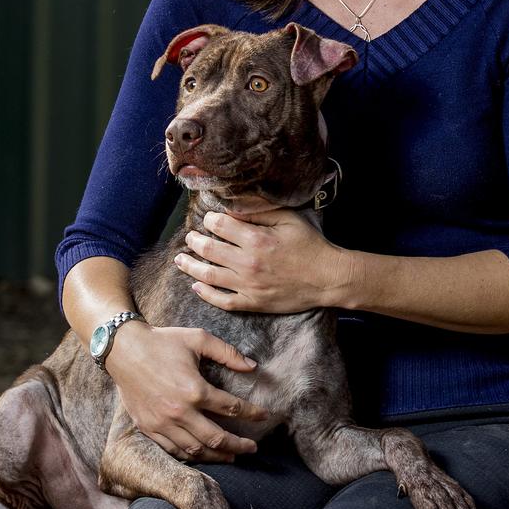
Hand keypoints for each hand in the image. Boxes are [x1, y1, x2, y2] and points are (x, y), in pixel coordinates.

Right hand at [106, 322, 268, 461]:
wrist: (123, 349)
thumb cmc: (163, 341)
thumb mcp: (198, 338)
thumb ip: (228, 353)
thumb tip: (253, 367)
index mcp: (195, 390)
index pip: (232, 408)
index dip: (252, 413)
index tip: (264, 416)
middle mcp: (179, 411)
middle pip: (217, 438)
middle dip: (239, 445)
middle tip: (253, 448)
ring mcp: (162, 423)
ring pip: (195, 449)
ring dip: (218, 455)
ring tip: (232, 455)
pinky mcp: (148, 428)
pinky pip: (173, 450)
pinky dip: (192, 455)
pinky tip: (203, 453)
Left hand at [175, 209, 347, 312]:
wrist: (327, 278)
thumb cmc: (310, 245)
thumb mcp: (288, 219)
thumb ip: (259, 211)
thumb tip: (233, 206)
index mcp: (256, 239)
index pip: (220, 225)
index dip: (209, 219)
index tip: (208, 218)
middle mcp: (248, 263)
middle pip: (209, 249)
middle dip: (194, 241)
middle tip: (189, 237)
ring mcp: (248, 285)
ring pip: (209, 275)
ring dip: (190, 266)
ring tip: (180, 259)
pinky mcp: (253, 303)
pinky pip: (222, 301)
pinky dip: (206, 294)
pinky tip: (196, 287)